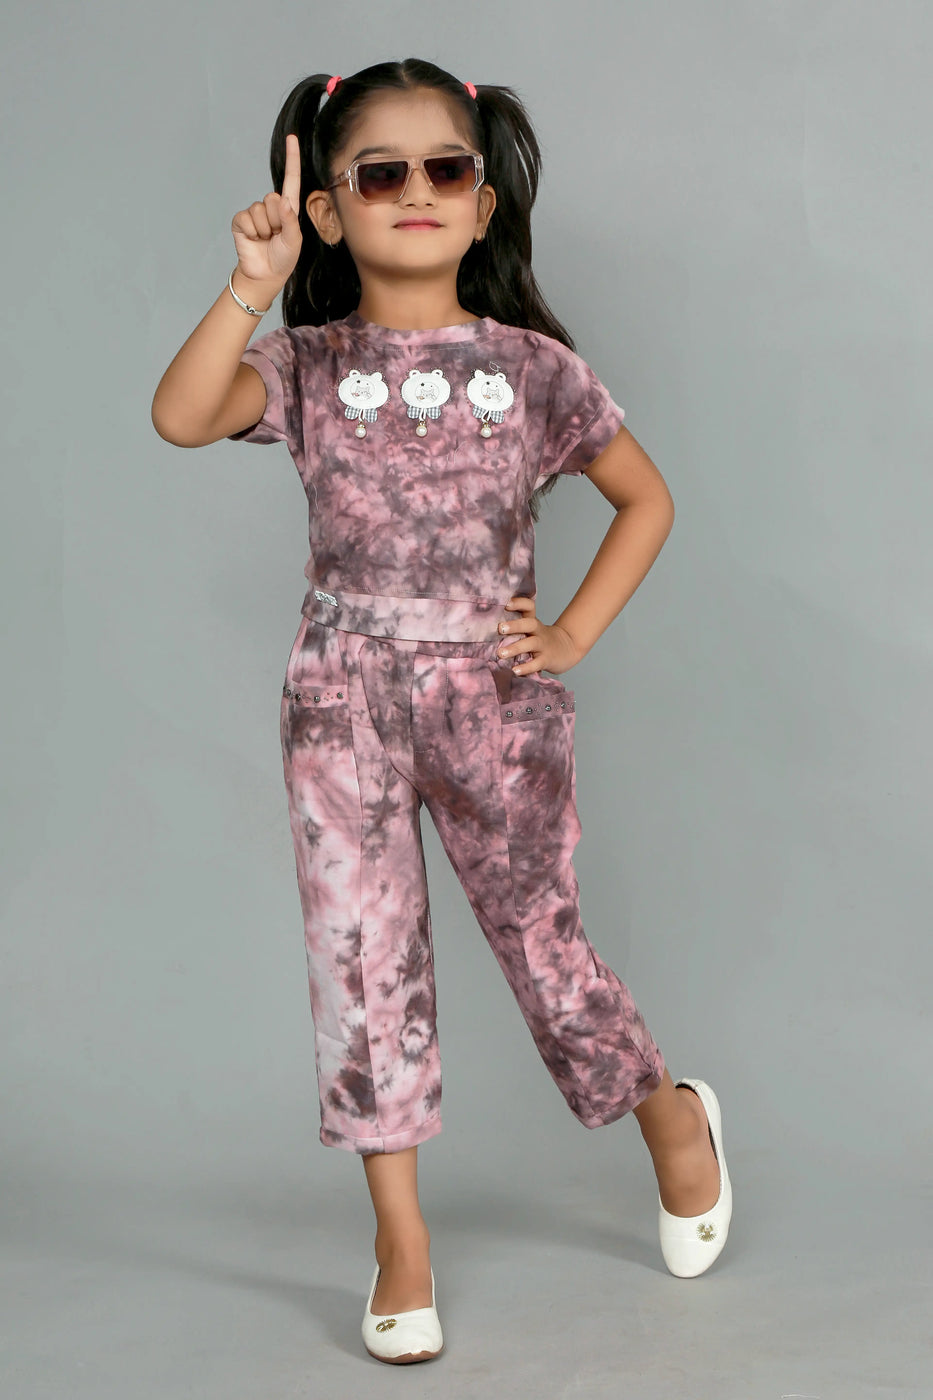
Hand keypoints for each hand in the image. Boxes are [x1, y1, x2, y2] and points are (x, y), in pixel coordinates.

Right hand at [230, 132, 303, 289]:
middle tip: (275, 236)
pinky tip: (254, 240)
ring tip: (266, 240)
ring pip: (259, 210)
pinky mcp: (241, 221)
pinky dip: (251, 232)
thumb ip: (290, 220)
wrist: (265, 275)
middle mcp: (271, 207)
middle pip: (272, 198)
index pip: (290, 179)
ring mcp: (255, 213)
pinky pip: (246, 218)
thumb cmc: (283, 258)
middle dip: (275, 220)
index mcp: (288, 209)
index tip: (292, 138)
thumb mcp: (294, 241)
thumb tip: (282, 201)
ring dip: (264, 230)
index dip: (292, 159)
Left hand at [496, 596, 584, 675]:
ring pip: (531, 643)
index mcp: (533, 622)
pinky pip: (536, 663)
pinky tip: (515, 670)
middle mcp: (538, 631)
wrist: (568, 648)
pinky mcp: (547, 660)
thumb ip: (515, 629)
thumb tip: (485, 632)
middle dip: (515, 625)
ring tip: (501, 653)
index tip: (506, 603)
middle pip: (529, 624)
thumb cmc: (541, 640)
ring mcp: (543, 646)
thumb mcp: (532, 630)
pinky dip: (526, 667)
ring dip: (515, 648)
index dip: (519, 603)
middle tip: (500, 628)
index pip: (529, 607)